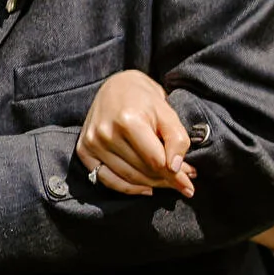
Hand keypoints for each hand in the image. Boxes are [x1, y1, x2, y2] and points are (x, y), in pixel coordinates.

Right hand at [77, 70, 195, 197]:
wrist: (116, 86)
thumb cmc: (144, 99)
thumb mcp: (167, 112)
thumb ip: (177, 139)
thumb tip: (176, 169)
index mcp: (128, 120)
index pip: (156, 160)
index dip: (176, 176)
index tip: (189, 186)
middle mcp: (106, 133)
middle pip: (143, 171)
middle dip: (167, 180)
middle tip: (183, 181)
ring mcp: (92, 143)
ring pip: (128, 178)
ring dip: (151, 185)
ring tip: (168, 182)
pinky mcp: (84, 150)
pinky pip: (107, 180)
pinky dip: (128, 188)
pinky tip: (146, 188)